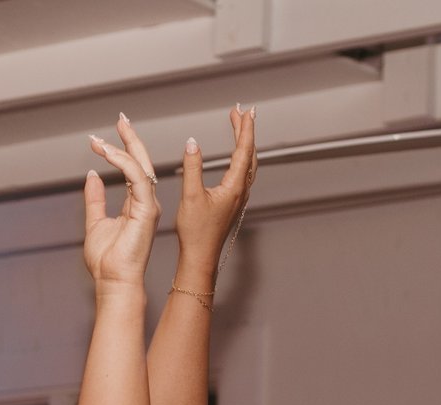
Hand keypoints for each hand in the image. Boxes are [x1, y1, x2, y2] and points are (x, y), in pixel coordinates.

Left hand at [82, 114, 159, 294]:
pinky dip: (122, 162)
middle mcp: (146, 202)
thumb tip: (91, 176)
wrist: (113, 281)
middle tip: (121, 118)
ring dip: (122, 148)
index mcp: (137, 204)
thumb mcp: (95, 223)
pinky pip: (137, 177)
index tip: (104, 138)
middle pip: (141, 162)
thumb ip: (95, 199)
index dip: (121, 151)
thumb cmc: (106, 261)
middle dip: (131, 139)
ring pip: (140, 166)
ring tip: (102, 138)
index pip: (132, 170)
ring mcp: (149, 205)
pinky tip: (107, 153)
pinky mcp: (147, 209)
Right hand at [175, 104, 256, 283]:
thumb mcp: (190, 196)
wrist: (201, 258)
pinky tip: (235, 157)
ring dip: (245, 143)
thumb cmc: (196, 232)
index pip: (244, 149)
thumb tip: (192, 143)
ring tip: (238, 128)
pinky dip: (242, 157)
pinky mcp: (234, 203)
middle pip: (250, 152)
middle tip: (241, 112)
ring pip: (249, 162)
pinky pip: (244, 173)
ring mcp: (239, 197)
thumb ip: (192, 167)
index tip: (246, 110)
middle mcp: (242, 190)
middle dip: (246, 130)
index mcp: (235, 186)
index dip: (245, 127)